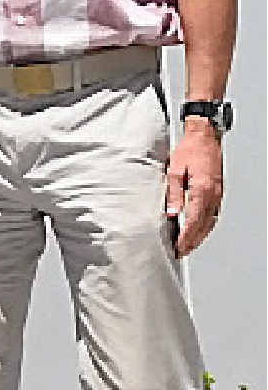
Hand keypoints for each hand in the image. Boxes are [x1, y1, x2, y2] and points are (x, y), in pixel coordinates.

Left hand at [166, 117, 222, 257]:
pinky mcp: (217, 193)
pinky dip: (206, 226)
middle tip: (180, 252)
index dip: (185, 237)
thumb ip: (173, 193)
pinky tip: (198, 230)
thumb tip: (172, 213)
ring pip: (210, 222)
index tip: (177, 247)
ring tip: (187, 246)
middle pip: (203, 226)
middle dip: (192, 241)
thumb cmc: (189, 150)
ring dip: (199, 236)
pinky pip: (213, 215)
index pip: (194, 221)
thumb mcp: (175, 170)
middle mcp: (212, 195)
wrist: (205, 137)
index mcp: (201, 189)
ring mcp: (217, 195)